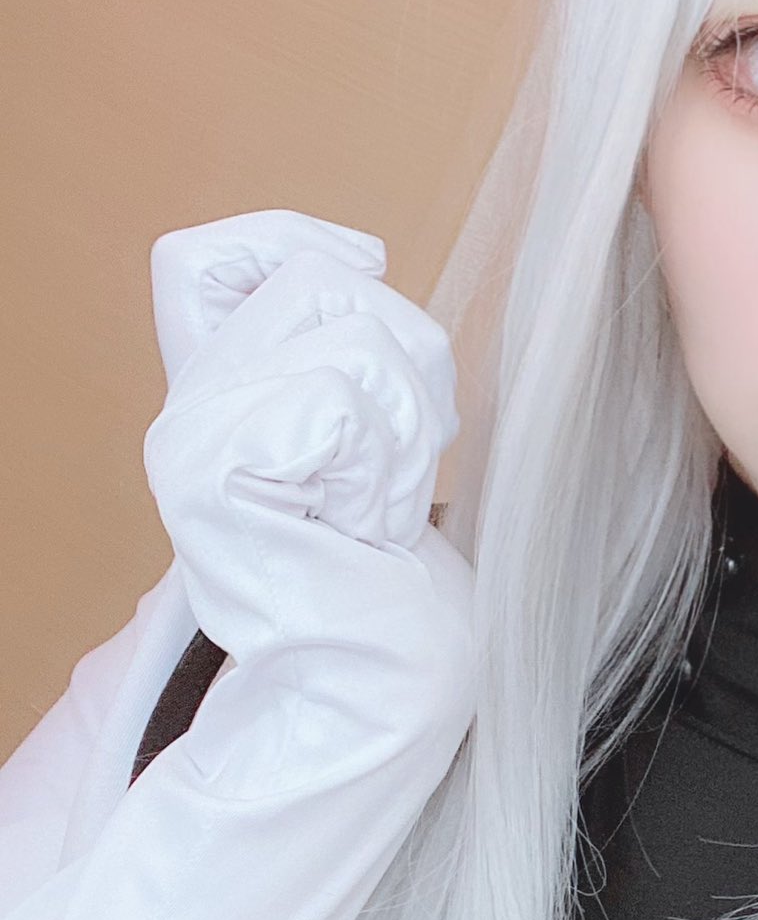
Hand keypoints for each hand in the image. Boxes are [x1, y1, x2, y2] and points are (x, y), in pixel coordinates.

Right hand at [141, 213, 473, 737]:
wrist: (383, 677)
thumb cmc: (395, 567)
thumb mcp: (382, 427)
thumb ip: (350, 341)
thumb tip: (357, 256)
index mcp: (222, 392)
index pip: (204, 257)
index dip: (291, 242)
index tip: (365, 282)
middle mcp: (190, 407)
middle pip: (320, 280)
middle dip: (407, 366)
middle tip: (389, 468)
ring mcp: (188, 439)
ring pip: (350, 335)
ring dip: (405, 426)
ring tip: (375, 506)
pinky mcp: (207, 473)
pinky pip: (334, 398)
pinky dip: (379, 463)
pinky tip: (357, 528)